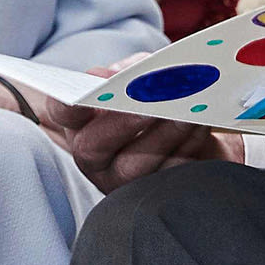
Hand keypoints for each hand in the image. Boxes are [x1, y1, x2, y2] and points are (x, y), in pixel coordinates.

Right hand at [47, 61, 241, 192]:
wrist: (197, 126)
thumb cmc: (160, 96)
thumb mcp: (143, 76)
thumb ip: (131, 70)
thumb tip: (120, 76)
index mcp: (82, 121)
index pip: (62, 112)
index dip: (68, 103)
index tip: (91, 90)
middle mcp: (94, 155)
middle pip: (94, 146)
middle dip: (124, 122)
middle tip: (154, 102)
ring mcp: (121, 180)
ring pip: (134, 166)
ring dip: (164, 135)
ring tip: (188, 110)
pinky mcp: (153, 194)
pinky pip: (166, 176)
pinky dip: (187, 148)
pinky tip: (202, 126)